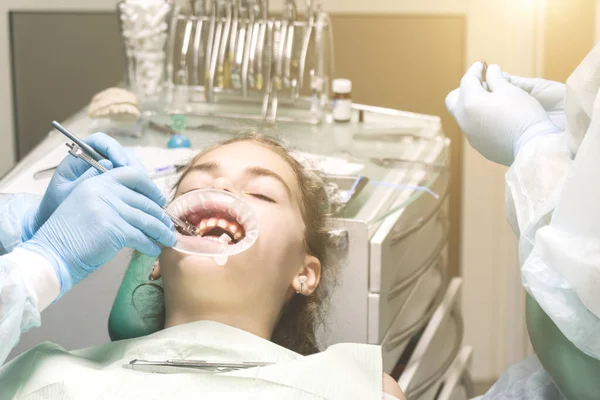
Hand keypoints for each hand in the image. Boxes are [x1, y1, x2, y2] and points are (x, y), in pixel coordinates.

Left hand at [21, 132, 145, 240]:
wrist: (60, 225)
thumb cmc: (58, 206)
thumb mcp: (67, 192)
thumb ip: (85, 178)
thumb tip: (107, 164)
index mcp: (80, 156)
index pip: (100, 141)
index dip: (113, 148)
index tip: (121, 163)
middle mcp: (97, 160)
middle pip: (121, 152)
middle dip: (133, 165)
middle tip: (140, 180)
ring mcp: (111, 171)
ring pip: (131, 166)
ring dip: (142, 177)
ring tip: (147, 193)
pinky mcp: (120, 184)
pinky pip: (135, 180)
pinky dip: (142, 188)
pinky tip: (146, 199)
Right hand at [21, 166, 175, 297]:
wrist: (53, 254)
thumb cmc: (71, 235)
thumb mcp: (88, 205)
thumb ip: (110, 198)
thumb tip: (143, 204)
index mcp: (97, 181)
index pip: (132, 174)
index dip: (150, 187)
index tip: (159, 201)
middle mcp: (103, 190)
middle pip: (143, 200)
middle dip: (160, 216)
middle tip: (169, 226)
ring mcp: (109, 208)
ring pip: (146, 219)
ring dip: (161, 232)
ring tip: (168, 240)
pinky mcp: (114, 228)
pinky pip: (140, 236)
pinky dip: (150, 245)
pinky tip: (154, 250)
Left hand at [446, 62, 560, 165]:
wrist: (532, 147)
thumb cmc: (522, 114)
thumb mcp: (510, 90)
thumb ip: (495, 78)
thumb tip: (490, 70)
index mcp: (469, 103)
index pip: (467, 81)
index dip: (475, 70)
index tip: (482, 64)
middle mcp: (464, 120)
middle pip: (454, 99)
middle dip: (465, 88)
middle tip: (480, 83)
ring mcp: (470, 135)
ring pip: (464, 115)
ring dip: (472, 105)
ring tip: (490, 100)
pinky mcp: (480, 146)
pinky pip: (474, 129)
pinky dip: (479, 119)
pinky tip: (496, 117)